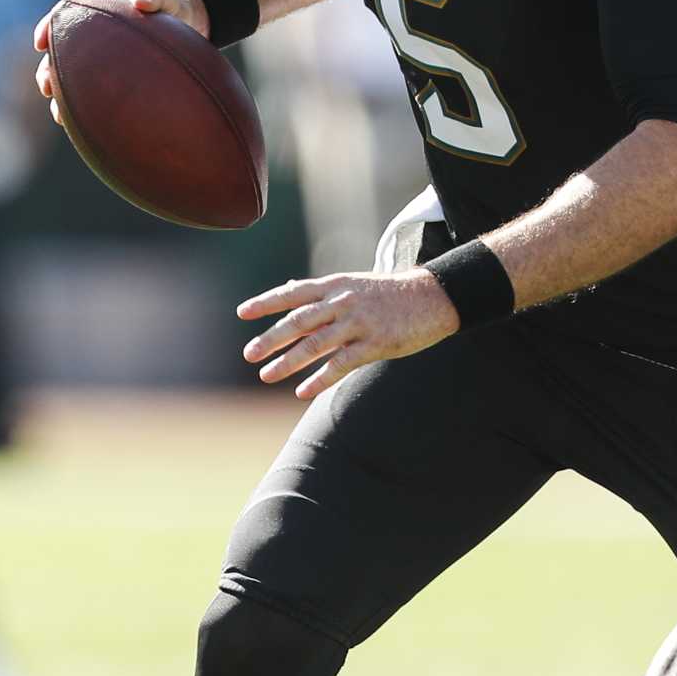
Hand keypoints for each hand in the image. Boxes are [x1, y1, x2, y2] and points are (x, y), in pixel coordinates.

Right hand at [33, 0, 208, 128]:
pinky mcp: (121, 78)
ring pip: (75, 79)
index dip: (47, 29)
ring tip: (59, 115)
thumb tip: (141, 2)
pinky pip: (99, 93)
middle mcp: (98, 38)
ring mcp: (107, 59)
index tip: (40, 43)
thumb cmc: (175, 8)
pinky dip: (89, 108)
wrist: (193, 23)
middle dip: (49, 72)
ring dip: (63, 97)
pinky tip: (86, 127)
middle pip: (62, 55)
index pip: (65, 18)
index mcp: (102, 14)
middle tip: (46, 88)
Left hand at [239, 268, 458, 399]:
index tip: (242, 312)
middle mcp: (344, 302)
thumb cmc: (391, 293)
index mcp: (336, 285)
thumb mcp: (355, 284)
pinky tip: (303, 391)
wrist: (433, 297)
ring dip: (289, 362)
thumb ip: (323, 292)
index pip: (294, 293)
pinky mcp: (376, 343)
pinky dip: (320, 379)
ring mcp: (359, 323)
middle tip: (249, 354)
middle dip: (271, 337)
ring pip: (316, 344)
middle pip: (299, 321)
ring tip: (267, 375)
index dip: (267, 302)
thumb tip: (292, 289)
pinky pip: (342, 364)